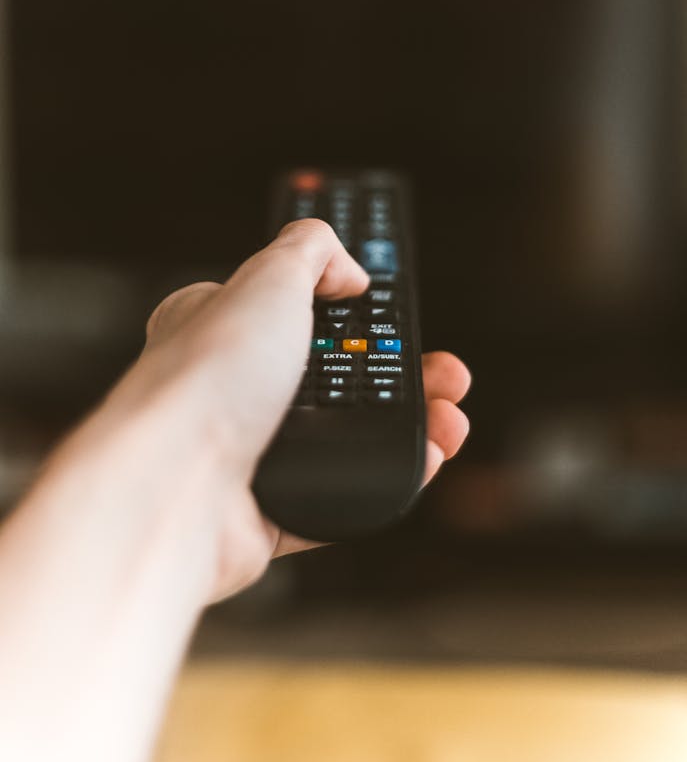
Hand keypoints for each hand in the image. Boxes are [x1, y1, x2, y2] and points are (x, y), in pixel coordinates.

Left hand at [134, 219, 469, 600]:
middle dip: (402, 372)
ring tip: (451, 420)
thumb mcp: (268, 277)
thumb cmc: (206, 377)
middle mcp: (233, 389)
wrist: (174, 485)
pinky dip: (391, 477)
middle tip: (445, 373)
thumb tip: (349, 269)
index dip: (352, 310)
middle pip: (336, 376)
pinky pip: (345, 493)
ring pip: (348, 436)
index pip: (294, 308)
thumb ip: (312, 251)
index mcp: (220, 326)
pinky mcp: (270, 510)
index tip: (396, 313)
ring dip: (411, 425)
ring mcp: (252, 452)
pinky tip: (427, 458)